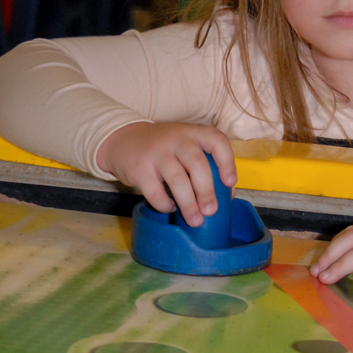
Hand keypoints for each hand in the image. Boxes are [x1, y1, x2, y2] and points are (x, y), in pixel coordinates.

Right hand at [96, 122, 235, 225]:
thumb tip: (228, 194)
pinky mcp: (139, 168)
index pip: (216, 140)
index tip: (229, 183)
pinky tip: (170, 208)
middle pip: (197, 164)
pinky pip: (155, 191)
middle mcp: (176, 138)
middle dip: (207, 191)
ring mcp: (156, 152)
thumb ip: (207, 165)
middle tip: (211, 211)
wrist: (123, 139)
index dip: (227, 162)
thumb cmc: (164, 149)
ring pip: (177, 179)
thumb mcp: (186, 147)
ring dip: (189, 204)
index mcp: (192, 133)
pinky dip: (165, 204)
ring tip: (195, 220)